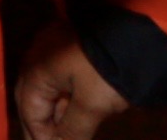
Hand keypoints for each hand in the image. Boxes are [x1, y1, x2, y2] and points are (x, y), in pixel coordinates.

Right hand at [15, 24, 130, 139]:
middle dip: (39, 124)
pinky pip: (59, 79)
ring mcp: (53, 49)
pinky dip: (63, 99)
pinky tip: (70, 112)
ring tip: (60, 134)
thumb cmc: (107, 73)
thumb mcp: (92, 106)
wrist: (136, 36)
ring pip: (47, 88)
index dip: (39, 135)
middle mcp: (37, 57)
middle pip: (32, 98)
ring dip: (53, 113)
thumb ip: (73, 131)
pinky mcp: (71, 47)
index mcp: (37, 71)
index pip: (29, 110)